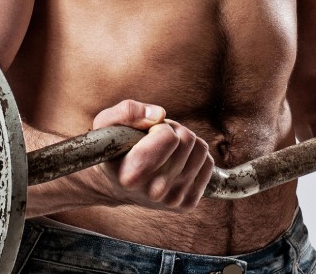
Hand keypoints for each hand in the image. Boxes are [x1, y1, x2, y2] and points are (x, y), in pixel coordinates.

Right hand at [91, 100, 214, 212]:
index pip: (169, 137)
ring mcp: (172, 200)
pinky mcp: (188, 203)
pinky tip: (177, 162)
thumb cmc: (115, 150)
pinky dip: (195, 156)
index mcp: (131, 176)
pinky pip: (208, 164)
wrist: (116, 184)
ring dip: (186, 143)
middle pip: (188, 140)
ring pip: (201, 150)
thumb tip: (159, 115)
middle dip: (174, 131)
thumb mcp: (107, 124)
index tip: (148, 134)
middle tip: (157, 141)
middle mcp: (153, 193)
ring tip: (167, 151)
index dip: (160, 128)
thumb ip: (127, 112)